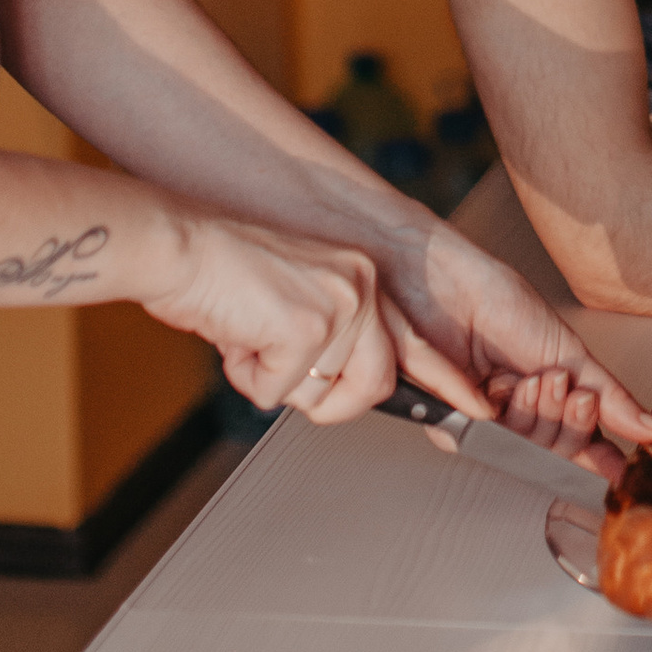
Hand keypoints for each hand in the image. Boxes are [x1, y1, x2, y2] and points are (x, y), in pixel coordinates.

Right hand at [145, 211, 474, 427]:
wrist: (177, 245)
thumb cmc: (219, 276)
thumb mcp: (293, 302)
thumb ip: (328, 339)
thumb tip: (332, 388)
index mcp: (360, 278)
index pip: (416, 340)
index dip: (446, 380)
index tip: (474, 406)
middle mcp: (360, 287)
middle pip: (376, 385)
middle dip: (331, 403)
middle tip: (284, 377)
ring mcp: (338, 306)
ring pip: (325, 396)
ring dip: (278, 385)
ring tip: (251, 340)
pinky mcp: (306, 327)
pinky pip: (280, 393)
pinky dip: (248, 376)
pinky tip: (235, 335)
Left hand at [376, 225, 651, 471]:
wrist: (439, 278)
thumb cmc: (494, 297)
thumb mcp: (565, 348)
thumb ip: (610, 397)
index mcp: (546, 394)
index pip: (580, 440)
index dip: (600, 457)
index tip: (623, 469)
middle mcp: (516, 413)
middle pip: (558, 452)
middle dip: (572, 424)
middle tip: (572, 392)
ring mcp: (484, 421)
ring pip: (528, 453)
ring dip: (541, 416)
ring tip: (537, 379)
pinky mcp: (451, 425)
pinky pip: (490, 444)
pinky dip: (507, 417)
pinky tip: (504, 389)